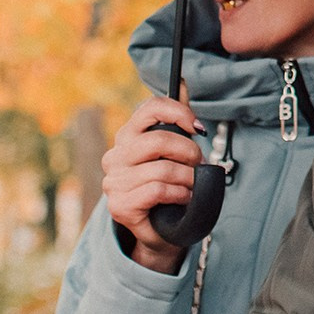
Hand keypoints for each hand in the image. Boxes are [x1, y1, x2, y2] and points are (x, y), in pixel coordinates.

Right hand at [102, 95, 205, 274]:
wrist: (162, 231)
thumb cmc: (170, 188)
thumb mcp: (174, 153)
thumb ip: (177, 122)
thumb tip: (183, 82)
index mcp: (128, 137)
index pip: (150, 108)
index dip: (179, 113)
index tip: (199, 128)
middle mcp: (115, 156)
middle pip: (160, 140)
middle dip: (189, 152)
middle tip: (199, 164)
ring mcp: (114, 182)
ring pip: (162, 169)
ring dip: (188, 179)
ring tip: (192, 185)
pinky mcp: (120, 206)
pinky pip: (158, 190)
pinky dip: (179, 194)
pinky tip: (183, 198)